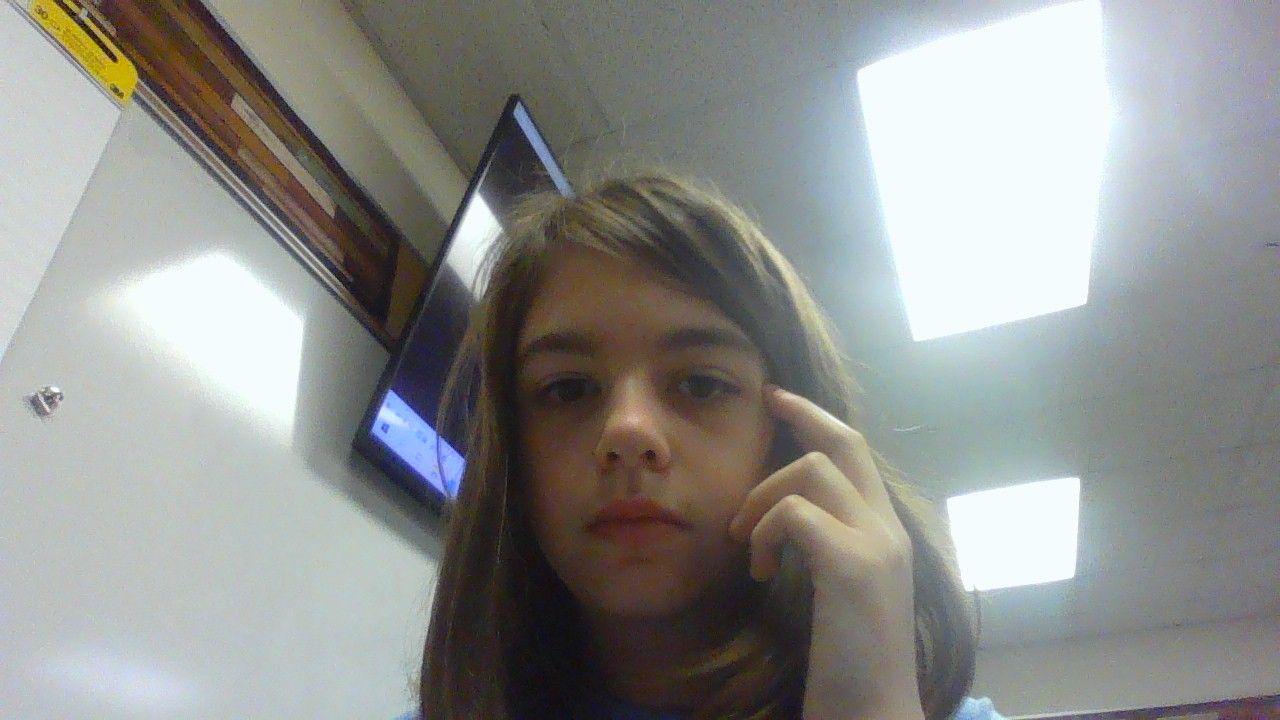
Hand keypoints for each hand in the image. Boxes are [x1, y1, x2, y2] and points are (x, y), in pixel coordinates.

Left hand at [729, 385, 921, 719]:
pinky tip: (759, 570)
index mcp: (886, 537)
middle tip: (766, 399)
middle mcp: (889, 532)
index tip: (782, 401)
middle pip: (847, 443)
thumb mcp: (840, 593)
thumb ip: (828, 548)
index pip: (858, 457)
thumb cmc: (850, 665)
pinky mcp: (854, 567)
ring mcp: (876, 546)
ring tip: (746, 542)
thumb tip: (790, 515)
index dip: (819, 421)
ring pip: (810, 471)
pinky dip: (764, 533)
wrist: (872, 714)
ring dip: (762, 499)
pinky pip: (795, 513)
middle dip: (802, 413)